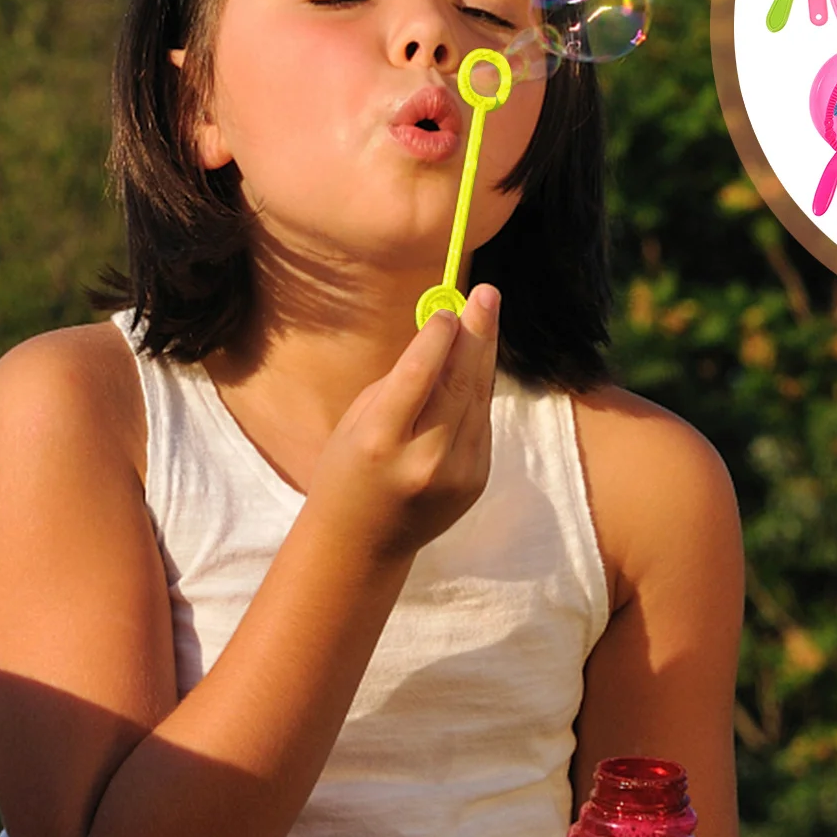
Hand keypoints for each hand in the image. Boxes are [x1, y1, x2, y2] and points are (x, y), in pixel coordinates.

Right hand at [306, 284, 499, 562]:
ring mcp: (456, 474)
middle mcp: (422, 459)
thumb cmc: (349, 468)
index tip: (448, 308)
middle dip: (475, 333)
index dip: (437, 338)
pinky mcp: (476, 481)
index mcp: (380, 441)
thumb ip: (401, 382)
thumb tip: (445, 336)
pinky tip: (475, 363)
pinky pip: (481, 422)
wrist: (362, 543)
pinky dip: (478, 390)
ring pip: (478, 399)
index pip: (417, 377)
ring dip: (483, 354)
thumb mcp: (358, 420)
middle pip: (459, 383)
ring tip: (486, 313)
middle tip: (487, 293)